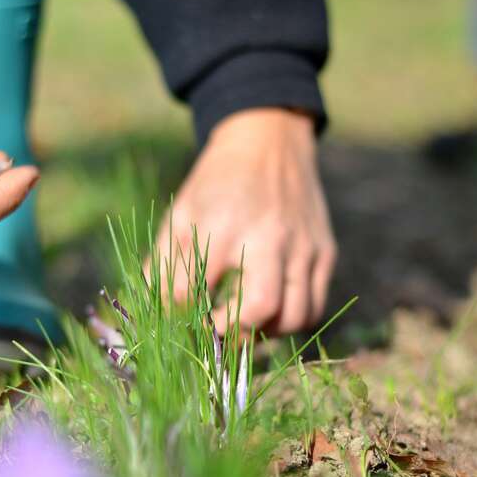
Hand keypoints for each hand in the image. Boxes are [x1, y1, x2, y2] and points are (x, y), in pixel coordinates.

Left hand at [153, 108, 336, 333]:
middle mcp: (268, 236)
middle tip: (216, 335)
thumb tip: (151, 312)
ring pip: (295, 315)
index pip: (194, 291)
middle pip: (259, 307)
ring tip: (246, 328)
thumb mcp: (181, 212)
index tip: (179, 322)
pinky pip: (314, 305)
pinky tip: (271, 316)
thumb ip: (164, 262)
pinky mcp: (325, 251)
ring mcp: (302, 246)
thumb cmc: (217, 184)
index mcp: (222, 225)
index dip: (181, 316)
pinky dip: (292, 321)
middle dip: (232, 334)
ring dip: (267, 335)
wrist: (268, 140)